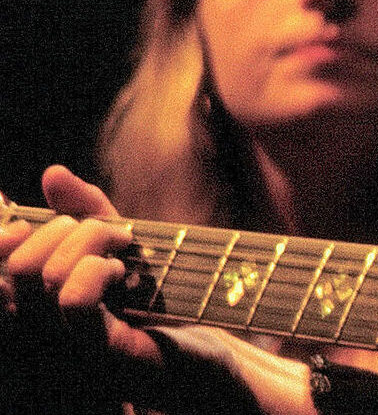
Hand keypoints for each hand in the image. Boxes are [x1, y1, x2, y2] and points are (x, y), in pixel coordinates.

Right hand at [0, 165, 160, 413]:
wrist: (207, 340)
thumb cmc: (160, 292)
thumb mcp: (119, 242)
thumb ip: (84, 210)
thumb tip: (52, 173)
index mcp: (37, 308)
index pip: (1, 269)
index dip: (2, 238)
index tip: (28, 221)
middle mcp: (42, 334)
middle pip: (17, 266)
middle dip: (64, 229)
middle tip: (109, 232)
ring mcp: (69, 349)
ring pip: (45, 274)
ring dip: (92, 242)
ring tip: (123, 251)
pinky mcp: (101, 354)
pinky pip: (75, 297)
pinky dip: (100, 266)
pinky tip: (123, 272)